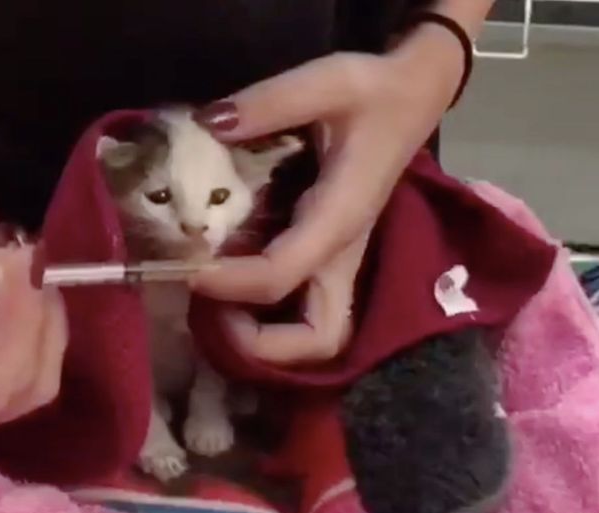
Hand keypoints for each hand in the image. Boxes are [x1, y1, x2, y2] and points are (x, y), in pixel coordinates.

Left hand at [191, 27, 465, 363]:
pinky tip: (227, 280)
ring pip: (316, 334)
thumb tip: (206, 124)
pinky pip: (302, 307)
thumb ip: (269, 102)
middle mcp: (342, 254)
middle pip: (318, 339)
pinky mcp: (330, 256)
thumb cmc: (374, 91)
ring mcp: (340, 261)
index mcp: (339, 218)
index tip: (185, 268)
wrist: (414, 93)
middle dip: (262, 344)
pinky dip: (265, 314)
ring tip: (214, 304)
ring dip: (264, 337)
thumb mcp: (327, 82)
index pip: (280, 275)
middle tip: (210, 312)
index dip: (228, 283)